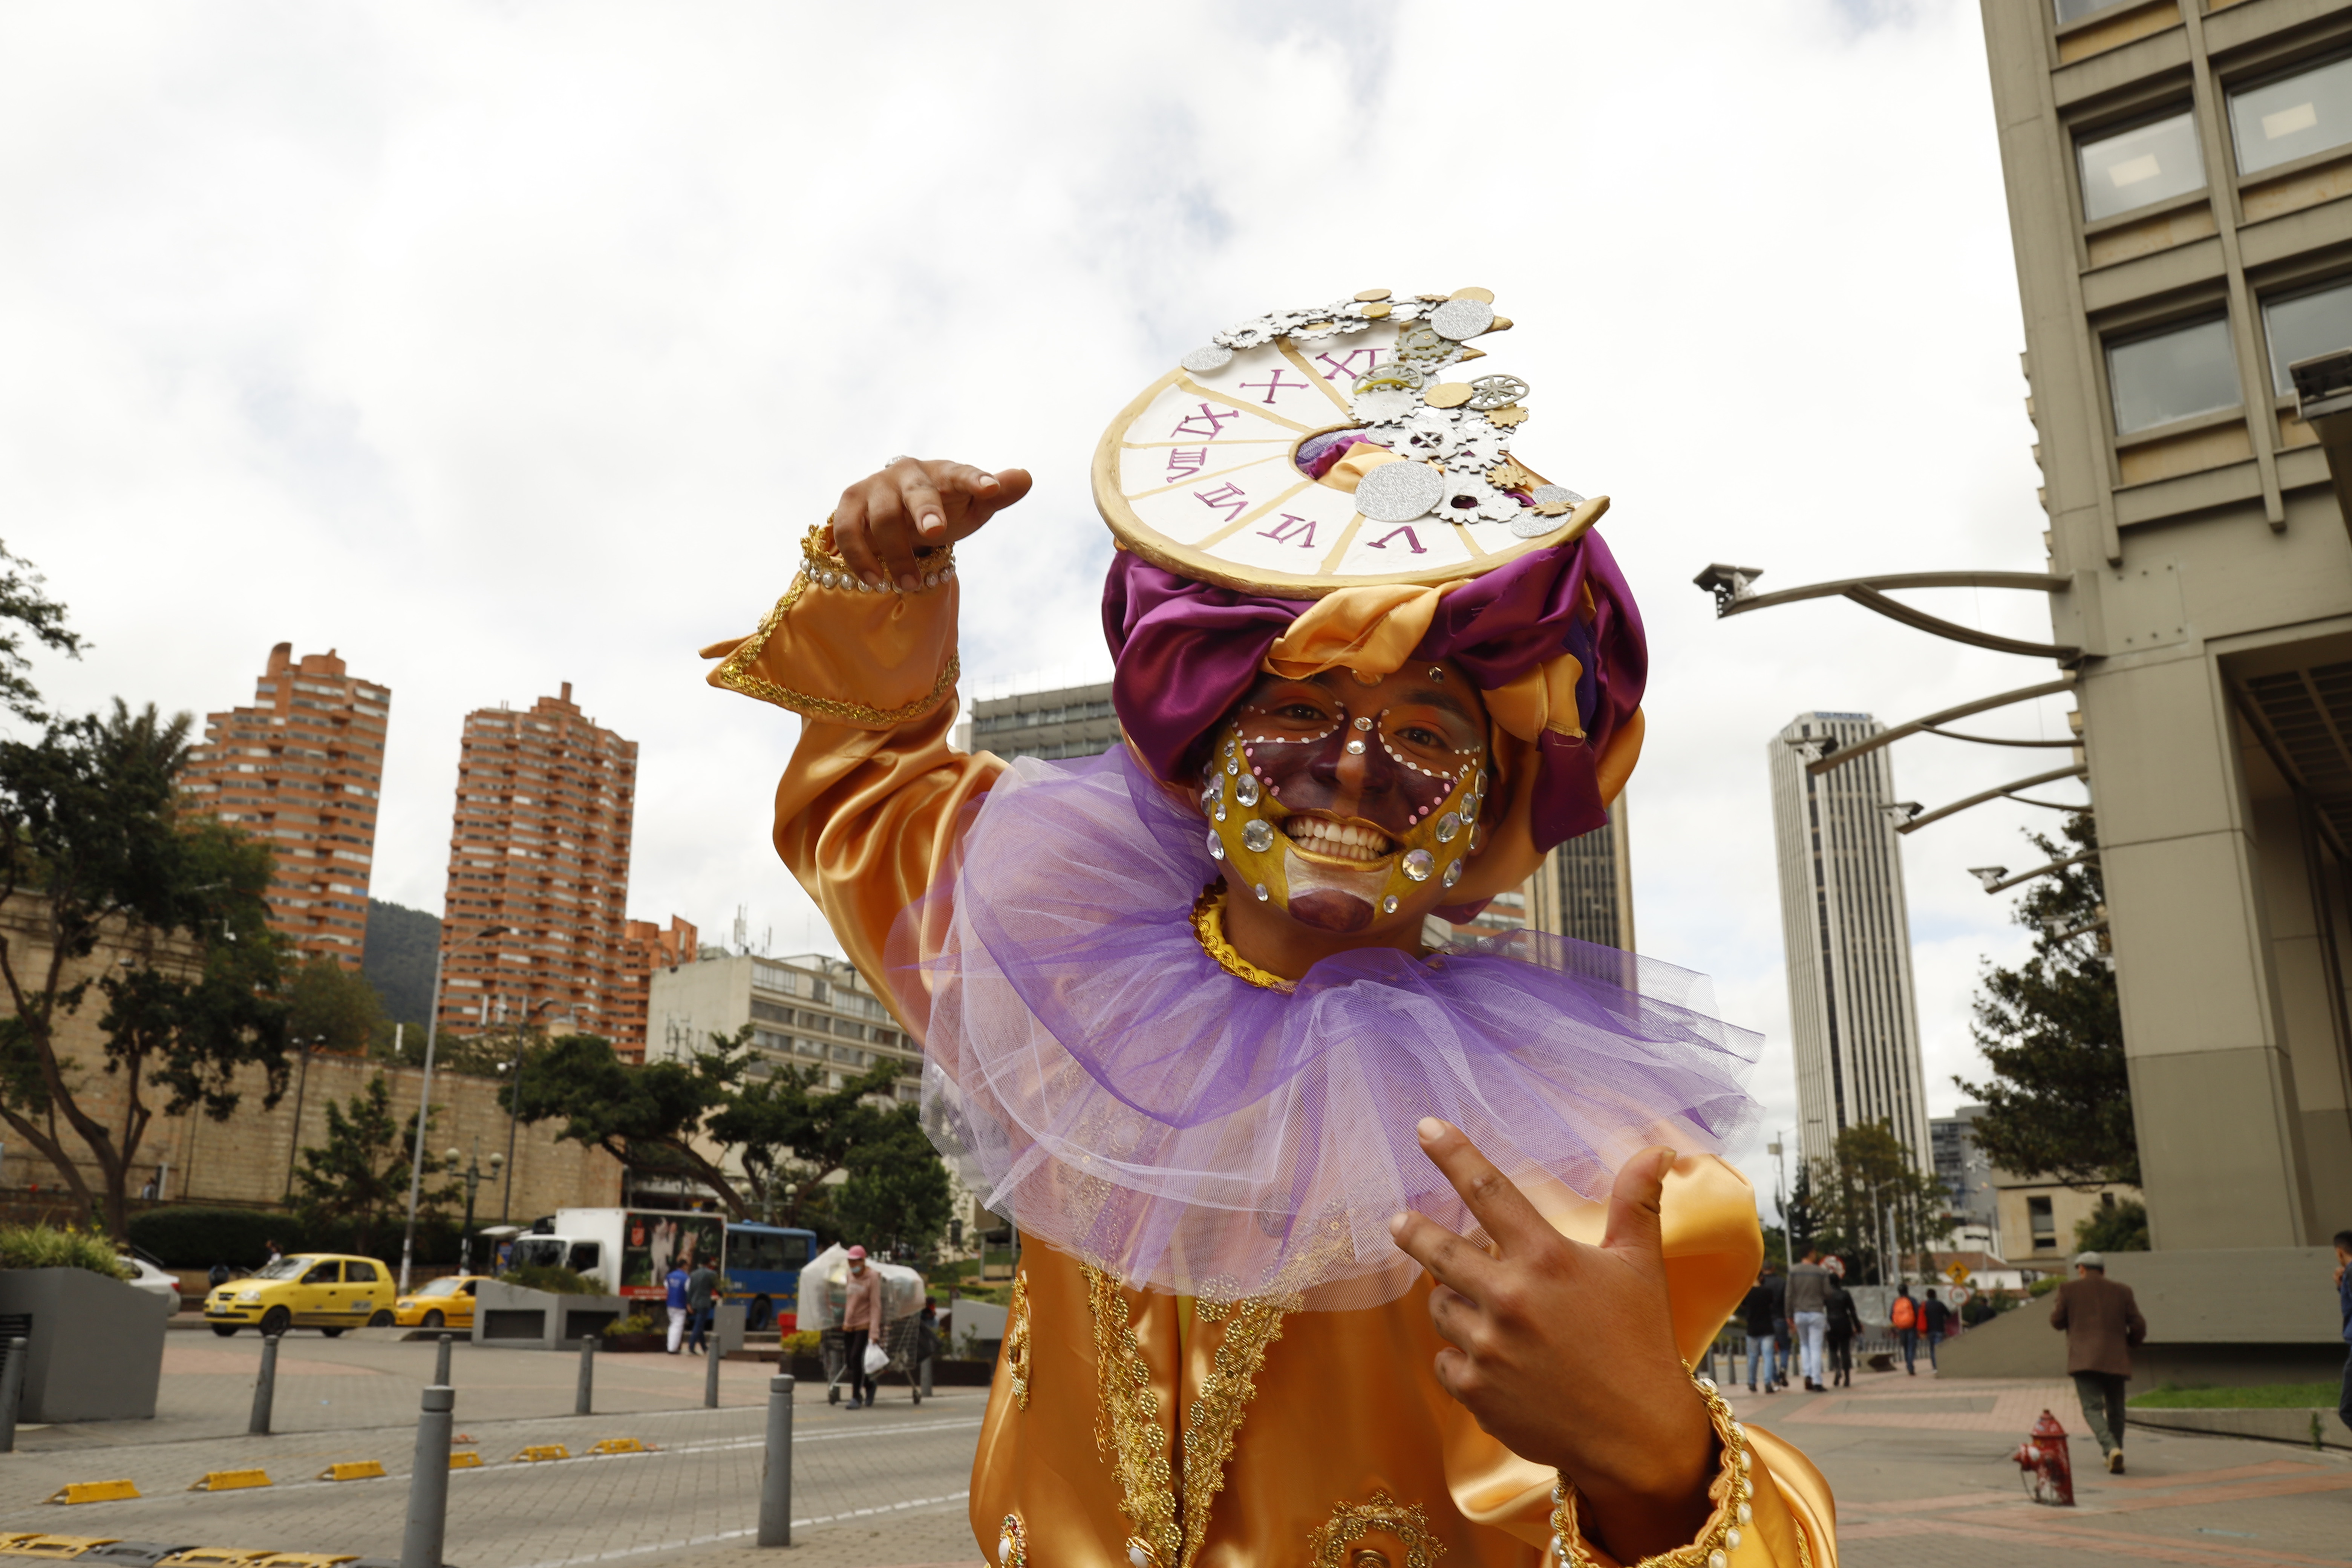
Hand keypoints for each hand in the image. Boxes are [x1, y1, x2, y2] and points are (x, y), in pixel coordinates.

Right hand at [832, 457, 1031, 590]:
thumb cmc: (943, 507)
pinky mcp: (849, 505)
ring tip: (910, 584)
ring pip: (882, 518)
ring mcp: (875, 487)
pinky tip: (874, 580)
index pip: (961, 473)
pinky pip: (848, 531)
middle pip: (916, 492)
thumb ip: (996, 494)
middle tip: (936, 534)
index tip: (992, 490)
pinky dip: (859, 557)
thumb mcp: (972, 505)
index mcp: (942, 472)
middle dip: (926, 511)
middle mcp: (907, 474)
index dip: (976, 480)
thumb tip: (1026, 478)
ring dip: (897, 554)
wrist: (897, 511)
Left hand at [1389, 1120, 1715, 1563]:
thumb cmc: (1642, 1344)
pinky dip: (1460, 1356)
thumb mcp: (1641, 1266)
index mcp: (1546, 1258)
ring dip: (1452, 1301)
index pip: (1488, 1189)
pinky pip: (1445, 1360)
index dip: (1453, 1153)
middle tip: (1398, 1222)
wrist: (1639, 1437)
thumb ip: (1637, 1203)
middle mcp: (1509, 1298)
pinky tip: (1490, 1359)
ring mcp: (1488, 1348)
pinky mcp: (1476, 1392)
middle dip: (1412, 1231)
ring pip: (1440, 1307)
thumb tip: (1657, 1150)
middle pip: (1437, 1250)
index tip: (1425, 1127)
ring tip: (1479, 1307)